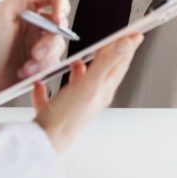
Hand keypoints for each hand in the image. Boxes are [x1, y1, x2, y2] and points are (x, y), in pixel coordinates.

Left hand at [0, 0, 69, 97]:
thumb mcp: (1, 13)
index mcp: (27, 6)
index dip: (61, 4)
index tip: (57, 18)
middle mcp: (36, 23)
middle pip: (61, 23)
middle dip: (50, 40)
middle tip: (37, 52)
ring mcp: (39, 42)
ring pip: (58, 44)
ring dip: (44, 57)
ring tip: (27, 66)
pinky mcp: (41, 61)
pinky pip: (53, 62)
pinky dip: (40, 68)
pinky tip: (24, 72)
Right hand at [33, 33, 142, 152]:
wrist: (44, 143)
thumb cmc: (67, 117)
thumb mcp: (89, 84)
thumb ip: (106, 62)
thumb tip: (126, 44)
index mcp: (103, 89)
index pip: (120, 63)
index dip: (128, 46)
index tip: (136, 33)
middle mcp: (91, 96)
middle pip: (103, 71)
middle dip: (107, 54)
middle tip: (112, 41)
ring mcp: (74, 104)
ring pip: (79, 83)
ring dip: (77, 69)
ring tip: (74, 58)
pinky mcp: (55, 111)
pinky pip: (53, 96)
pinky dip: (48, 88)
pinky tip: (40, 84)